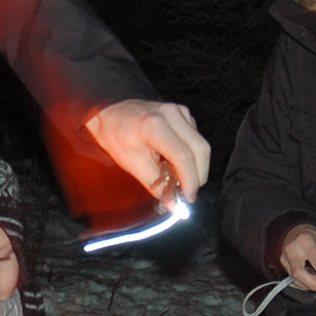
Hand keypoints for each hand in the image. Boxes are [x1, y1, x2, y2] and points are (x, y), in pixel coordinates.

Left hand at [85, 100, 210, 203]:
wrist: (113, 112)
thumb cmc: (117, 136)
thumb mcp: (131, 164)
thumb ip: (155, 185)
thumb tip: (173, 204)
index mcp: (154, 126)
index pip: (183, 156)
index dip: (190, 180)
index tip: (189, 197)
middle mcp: (171, 114)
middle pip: (200, 150)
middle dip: (198, 176)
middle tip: (187, 193)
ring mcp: (180, 112)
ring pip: (201, 146)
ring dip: (195, 166)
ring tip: (178, 177)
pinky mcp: (184, 115)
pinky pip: (196, 140)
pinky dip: (191, 156)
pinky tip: (175, 161)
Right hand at [279, 225, 315, 293]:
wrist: (294, 230)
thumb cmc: (308, 235)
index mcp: (305, 241)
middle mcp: (292, 250)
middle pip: (300, 274)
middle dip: (314, 285)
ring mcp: (285, 257)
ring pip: (295, 279)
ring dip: (310, 285)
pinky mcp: (283, 264)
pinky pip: (293, 278)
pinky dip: (304, 282)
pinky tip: (312, 281)